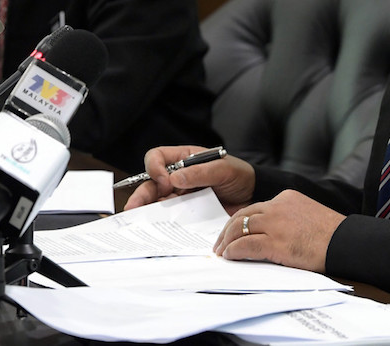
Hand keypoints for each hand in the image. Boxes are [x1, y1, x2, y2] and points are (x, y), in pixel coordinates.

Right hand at [123, 145, 255, 214]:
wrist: (255, 196)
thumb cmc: (240, 175)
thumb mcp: (223, 169)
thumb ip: (200, 172)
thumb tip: (173, 178)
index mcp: (183, 160)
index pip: (157, 157)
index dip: (154, 167)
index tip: (164, 180)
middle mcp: (177, 178)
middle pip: (150, 184)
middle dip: (140, 195)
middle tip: (134, 208)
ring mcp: (180, 198)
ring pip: (156, 204)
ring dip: (146, 212)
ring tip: (138, 222)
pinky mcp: (187, 215)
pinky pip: (171, 220)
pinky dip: (163, 226)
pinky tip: (159, 232)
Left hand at [213, 190, 345, 272]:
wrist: (347, 243)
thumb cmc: (333, 235)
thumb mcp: (309, 216)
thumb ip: (290, 218)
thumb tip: (274, 234)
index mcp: (286, 197)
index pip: (256, 207)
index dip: (241, 220)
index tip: (234, 230)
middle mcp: (278, 206)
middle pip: (243, 215)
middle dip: (228, 229)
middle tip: (221, 242)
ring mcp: (275, 224)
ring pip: (239, 228)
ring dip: (227, 241)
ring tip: (222, 251)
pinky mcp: (275, 242)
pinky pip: (245, 245)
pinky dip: (234, 251)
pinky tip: (229, 256)